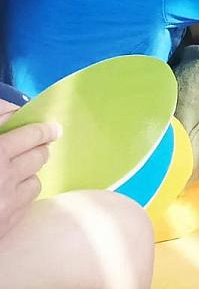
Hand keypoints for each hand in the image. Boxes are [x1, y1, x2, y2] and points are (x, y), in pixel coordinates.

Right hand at [0, 114, 58, 240]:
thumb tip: (16, 115)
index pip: (32, 134)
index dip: (45, 129)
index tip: (52, 128)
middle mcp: (5, 177)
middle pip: (39, 156)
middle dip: (39, 149)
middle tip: (36, 146)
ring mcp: (7, 203)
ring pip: (36, 180)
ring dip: (29, 174)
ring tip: (18, 171)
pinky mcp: (6, 225)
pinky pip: (27, 203)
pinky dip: (21, 196)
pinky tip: (9, 193)